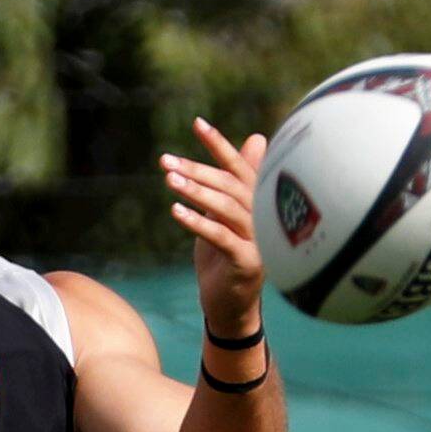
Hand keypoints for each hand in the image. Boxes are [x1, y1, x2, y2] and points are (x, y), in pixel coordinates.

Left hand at [161, 118, 267, 339]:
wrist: (231, 308)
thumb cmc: (226, 258)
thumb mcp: (227, 215)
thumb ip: (236, 180)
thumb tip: (256, 138)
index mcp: (260, 203)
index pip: (240, 167)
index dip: (219, 145)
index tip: (197, 123)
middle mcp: (265, 218)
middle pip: (230, 185)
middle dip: (197, 169)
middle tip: (165, 160)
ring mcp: (260, 241)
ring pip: (226, 208)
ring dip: (195, 191)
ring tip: (168, 179)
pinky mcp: (249, 263)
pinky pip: (220, 237)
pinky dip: (198, 222)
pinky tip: (176, 211)